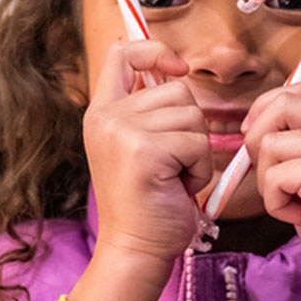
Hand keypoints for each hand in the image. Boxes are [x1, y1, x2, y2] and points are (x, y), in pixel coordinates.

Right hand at [83, 40, 211, 267]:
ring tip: (173, 175)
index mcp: (101, 112)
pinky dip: (199, 168)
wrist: (135, 248)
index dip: (155, 51)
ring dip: (196, 149)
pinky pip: (197, 142)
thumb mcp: (137, 146)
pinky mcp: (144, 150)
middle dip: (189, 126)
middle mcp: (106, 116)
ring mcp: (122, 131)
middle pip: (177, 89)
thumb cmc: (147, 202)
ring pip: (192, 116)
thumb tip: (176, 72)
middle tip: (171, 163)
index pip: (122, 52)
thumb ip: (147, 110)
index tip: (177, 69)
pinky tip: (178, 187)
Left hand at [242, 82, 300, 300]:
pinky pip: (274, 176)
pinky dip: (275, 202)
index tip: (258, 143)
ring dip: (267, 180)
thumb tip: (250, 124)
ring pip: (270, 143)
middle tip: (269, 175)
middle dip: (258, 136)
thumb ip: (300, 143)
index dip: (266, 111)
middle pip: (282, 102)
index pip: (298, 91)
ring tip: (295, 203)